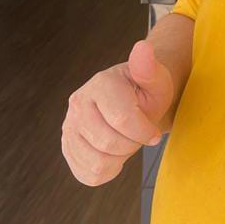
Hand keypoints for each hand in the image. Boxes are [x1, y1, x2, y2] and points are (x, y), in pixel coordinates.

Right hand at [62, 40, 174, 185]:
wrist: (134, 101)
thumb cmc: (147, 91)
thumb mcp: (156, 80)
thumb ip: (149, 67)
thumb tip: (143, 48)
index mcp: (101, 84)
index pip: (122, 119)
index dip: (144, 132)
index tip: (154, 133)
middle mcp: (78, 103)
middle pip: (108, 143)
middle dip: (132, 144)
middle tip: (138, 134)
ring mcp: (69, 126)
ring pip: (97, 163)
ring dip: (120, 158)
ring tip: (125, 141)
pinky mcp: (68, 147)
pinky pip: (88, 174)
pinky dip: (108, 171)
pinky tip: (114, 153)